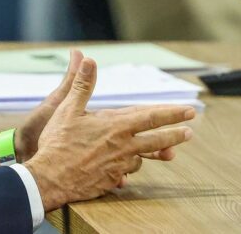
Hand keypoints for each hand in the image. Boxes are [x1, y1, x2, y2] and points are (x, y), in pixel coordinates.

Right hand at [23, 57, 195, 210]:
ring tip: (166, 153)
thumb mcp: (67, 108)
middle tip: (189, 132)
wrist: (50, 179)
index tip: (188, 110)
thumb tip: (88, 60)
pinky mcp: (111, 180)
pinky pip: (126, 174)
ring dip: (153, 154)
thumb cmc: (57, 143)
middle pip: (157, 139)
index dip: (171, 112)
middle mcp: (123, 146)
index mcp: (115, 126)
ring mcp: (119, 166)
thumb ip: (82, 84)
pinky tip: (128, 170)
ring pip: (141, 158)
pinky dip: (128, 169)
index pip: (151, 116)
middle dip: (175, 134)